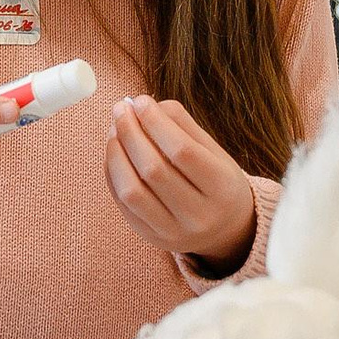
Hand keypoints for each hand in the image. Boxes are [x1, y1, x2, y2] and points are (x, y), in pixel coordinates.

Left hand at [106, 95, 256, 262]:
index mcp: (222, 188)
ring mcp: (173, 231)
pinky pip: (123, 204)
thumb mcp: (214, 151)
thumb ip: (182, 125)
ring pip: (133, 191)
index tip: (140, 101)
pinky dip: (113, 173)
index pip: (182, 151)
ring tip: (114, 130)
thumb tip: (141, 105)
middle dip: (131, 133)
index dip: (156, 122)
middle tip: (120, 109)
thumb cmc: (217, 181)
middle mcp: (199, 215)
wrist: (225, 230)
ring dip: (116, 154)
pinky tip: (115, 152)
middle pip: (154, 170)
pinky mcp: (151, 237)